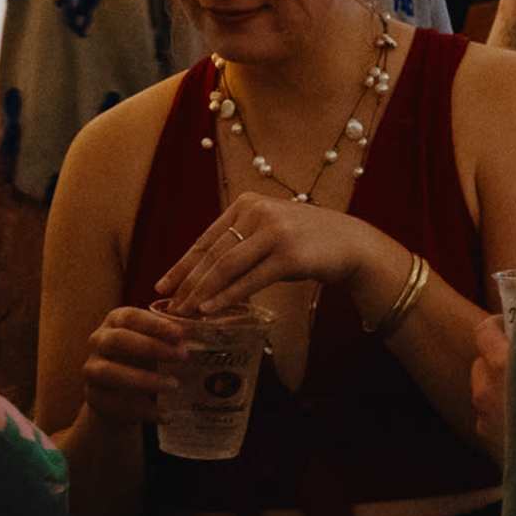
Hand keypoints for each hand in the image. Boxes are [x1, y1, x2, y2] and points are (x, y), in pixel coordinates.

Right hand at [81, 304, 194, 430]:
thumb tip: (208, 326)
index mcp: (116, 321)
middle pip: (116, 340)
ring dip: (143, 380)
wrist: (121, 390)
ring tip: (174, 386)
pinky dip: (142, 410)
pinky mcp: (94, 396)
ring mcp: (92, 370)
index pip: (130, 317)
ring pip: (109, 372)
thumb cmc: (146, 356)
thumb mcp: (159, 341)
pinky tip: (165, 414)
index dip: (154, 324)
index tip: (181, 334)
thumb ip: (177, 334)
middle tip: (183, 356)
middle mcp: (99, 342)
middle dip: (150, 347)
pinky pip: (114, 404)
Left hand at [159, 196, 386, 314]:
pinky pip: (250, 279)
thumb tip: (202, 273)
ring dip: (203, 292)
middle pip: (213, 254)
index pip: (206, 239)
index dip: (182, 265)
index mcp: (247, 204)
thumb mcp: (269, 231)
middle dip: (188, 283)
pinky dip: (227, 296)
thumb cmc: (307, 240)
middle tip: (170, 305)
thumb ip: (240, 241)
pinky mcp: (289, 255)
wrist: (352, 243)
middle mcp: (258, 212)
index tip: (163, 286)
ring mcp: (274, 232)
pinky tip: (211, 308)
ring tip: (185, 311)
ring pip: (227, 267)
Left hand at [470, 316, 510, 457]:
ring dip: (502, 386)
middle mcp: (487, 391)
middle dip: (501, 357)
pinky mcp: (489, 443)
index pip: (484, 331)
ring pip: (485, 391)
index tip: (515, 325)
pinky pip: (491, 417)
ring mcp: (485, 419)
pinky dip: (504, 412)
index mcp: (505, 366)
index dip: (498, 324)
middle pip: (481, 361)